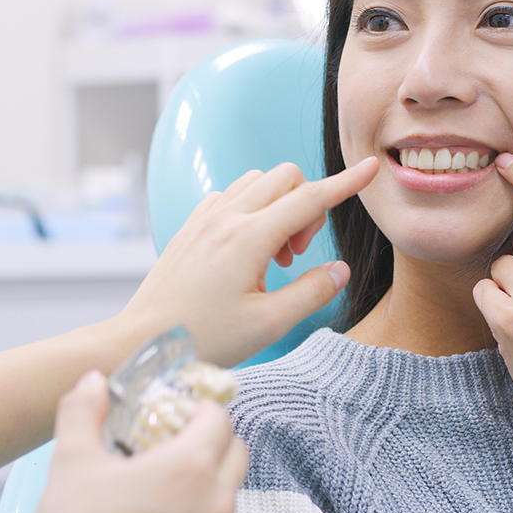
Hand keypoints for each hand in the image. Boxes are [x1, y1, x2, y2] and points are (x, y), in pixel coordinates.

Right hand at [36, 371, 247, 512]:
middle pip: (234, 451)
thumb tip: (91, 382)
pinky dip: (199, 507)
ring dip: (207, 474)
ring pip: (228, 489)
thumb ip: (83, 413)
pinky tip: (159, 510)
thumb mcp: (71, 464)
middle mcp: (214, 502)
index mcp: (190, 468)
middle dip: (209, 438)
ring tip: (161, 477)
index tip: (171, 410)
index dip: (196, 407)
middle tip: (169, 440)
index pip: (219, 418)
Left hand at [116, 157, 378, 366]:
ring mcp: (203, 219)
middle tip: (297, 256)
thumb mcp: (269, 324)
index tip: (370, 169)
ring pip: (257, 182)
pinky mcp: (189, 228)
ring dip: (278, 206)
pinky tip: (246, 251)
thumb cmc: (204, 338)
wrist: (142, 343)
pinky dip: (251, 210)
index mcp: (249, 238)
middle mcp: (225, 218)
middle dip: (307, 206)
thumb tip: (340, 270)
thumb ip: (311, 292)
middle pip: (285, 178)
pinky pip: (230, 196)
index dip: (346, 184)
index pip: (311, 198)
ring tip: (272, 256)